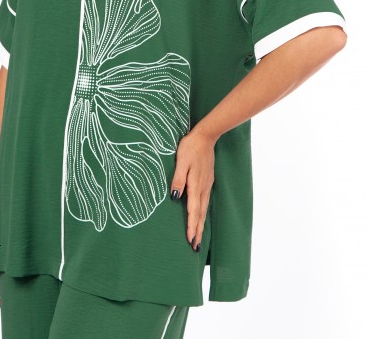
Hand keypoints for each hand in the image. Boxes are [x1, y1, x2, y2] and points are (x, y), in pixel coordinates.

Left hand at [170, 128, 215, 251]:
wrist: (205, 136)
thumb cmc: (190, 147)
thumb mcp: (181, 161)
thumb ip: (178, 179)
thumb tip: (175, 198)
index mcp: (195, 185)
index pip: (193, 210)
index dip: (191, 226)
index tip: (190, 241)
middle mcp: (203, 188)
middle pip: (200, 214)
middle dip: (198, 231)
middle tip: (195, 247)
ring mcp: (207, 184)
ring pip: (204, 209)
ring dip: (201, 224)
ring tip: (198, 237)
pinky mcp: (207, 180)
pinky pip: (205, 201)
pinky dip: (203, 213)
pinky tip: (201, 215)